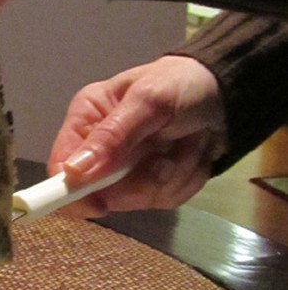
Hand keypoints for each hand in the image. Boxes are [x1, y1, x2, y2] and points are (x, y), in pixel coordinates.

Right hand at [47, 55, 227, 214]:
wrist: (226, 92)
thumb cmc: (181, 84)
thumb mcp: (149, 102)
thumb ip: (113, 136)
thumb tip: (73, 172)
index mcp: (87, 119)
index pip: (62, 167)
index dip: (74, 192)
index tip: (101, 205)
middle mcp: (101, 147)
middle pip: (104, 193)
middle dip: (143, 181)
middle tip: (166, 157)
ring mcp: (128, 169)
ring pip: (139, 199)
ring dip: (172, 176)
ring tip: (187, 144)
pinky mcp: (154, 182)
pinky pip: (165, 200)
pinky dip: (186, 179)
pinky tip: (194, 153)